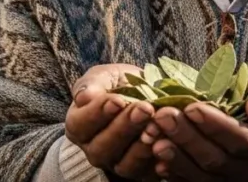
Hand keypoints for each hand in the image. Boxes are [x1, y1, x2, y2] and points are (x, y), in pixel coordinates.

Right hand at [64, 64, 159, 180]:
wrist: (148, 94)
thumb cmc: (120, 84)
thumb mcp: (105, 76)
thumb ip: (92, 83)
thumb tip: (84, 96)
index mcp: (79, 126)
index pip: (80, 125)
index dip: (97, 114)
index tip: (118, 100)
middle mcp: (95, 149)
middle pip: (102, 147)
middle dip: (124, 127)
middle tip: (144, 109)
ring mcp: (118, 164)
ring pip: (125, 164)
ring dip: (141, 146)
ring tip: (156, 125)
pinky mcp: (142, 172)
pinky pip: (149, 172)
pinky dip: (160, 160)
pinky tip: (169, 144)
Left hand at [143, 77, 247, 181]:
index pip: (242, 139)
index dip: (216, 126)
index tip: (192, 107)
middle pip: (217, 159)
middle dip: (187, 138)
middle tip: (163, 116)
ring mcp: (234, 178)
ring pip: (204, 176)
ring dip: (177, 158)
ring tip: (154, 138)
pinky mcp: (218, 181)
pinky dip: (176, 174)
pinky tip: (157, 160)